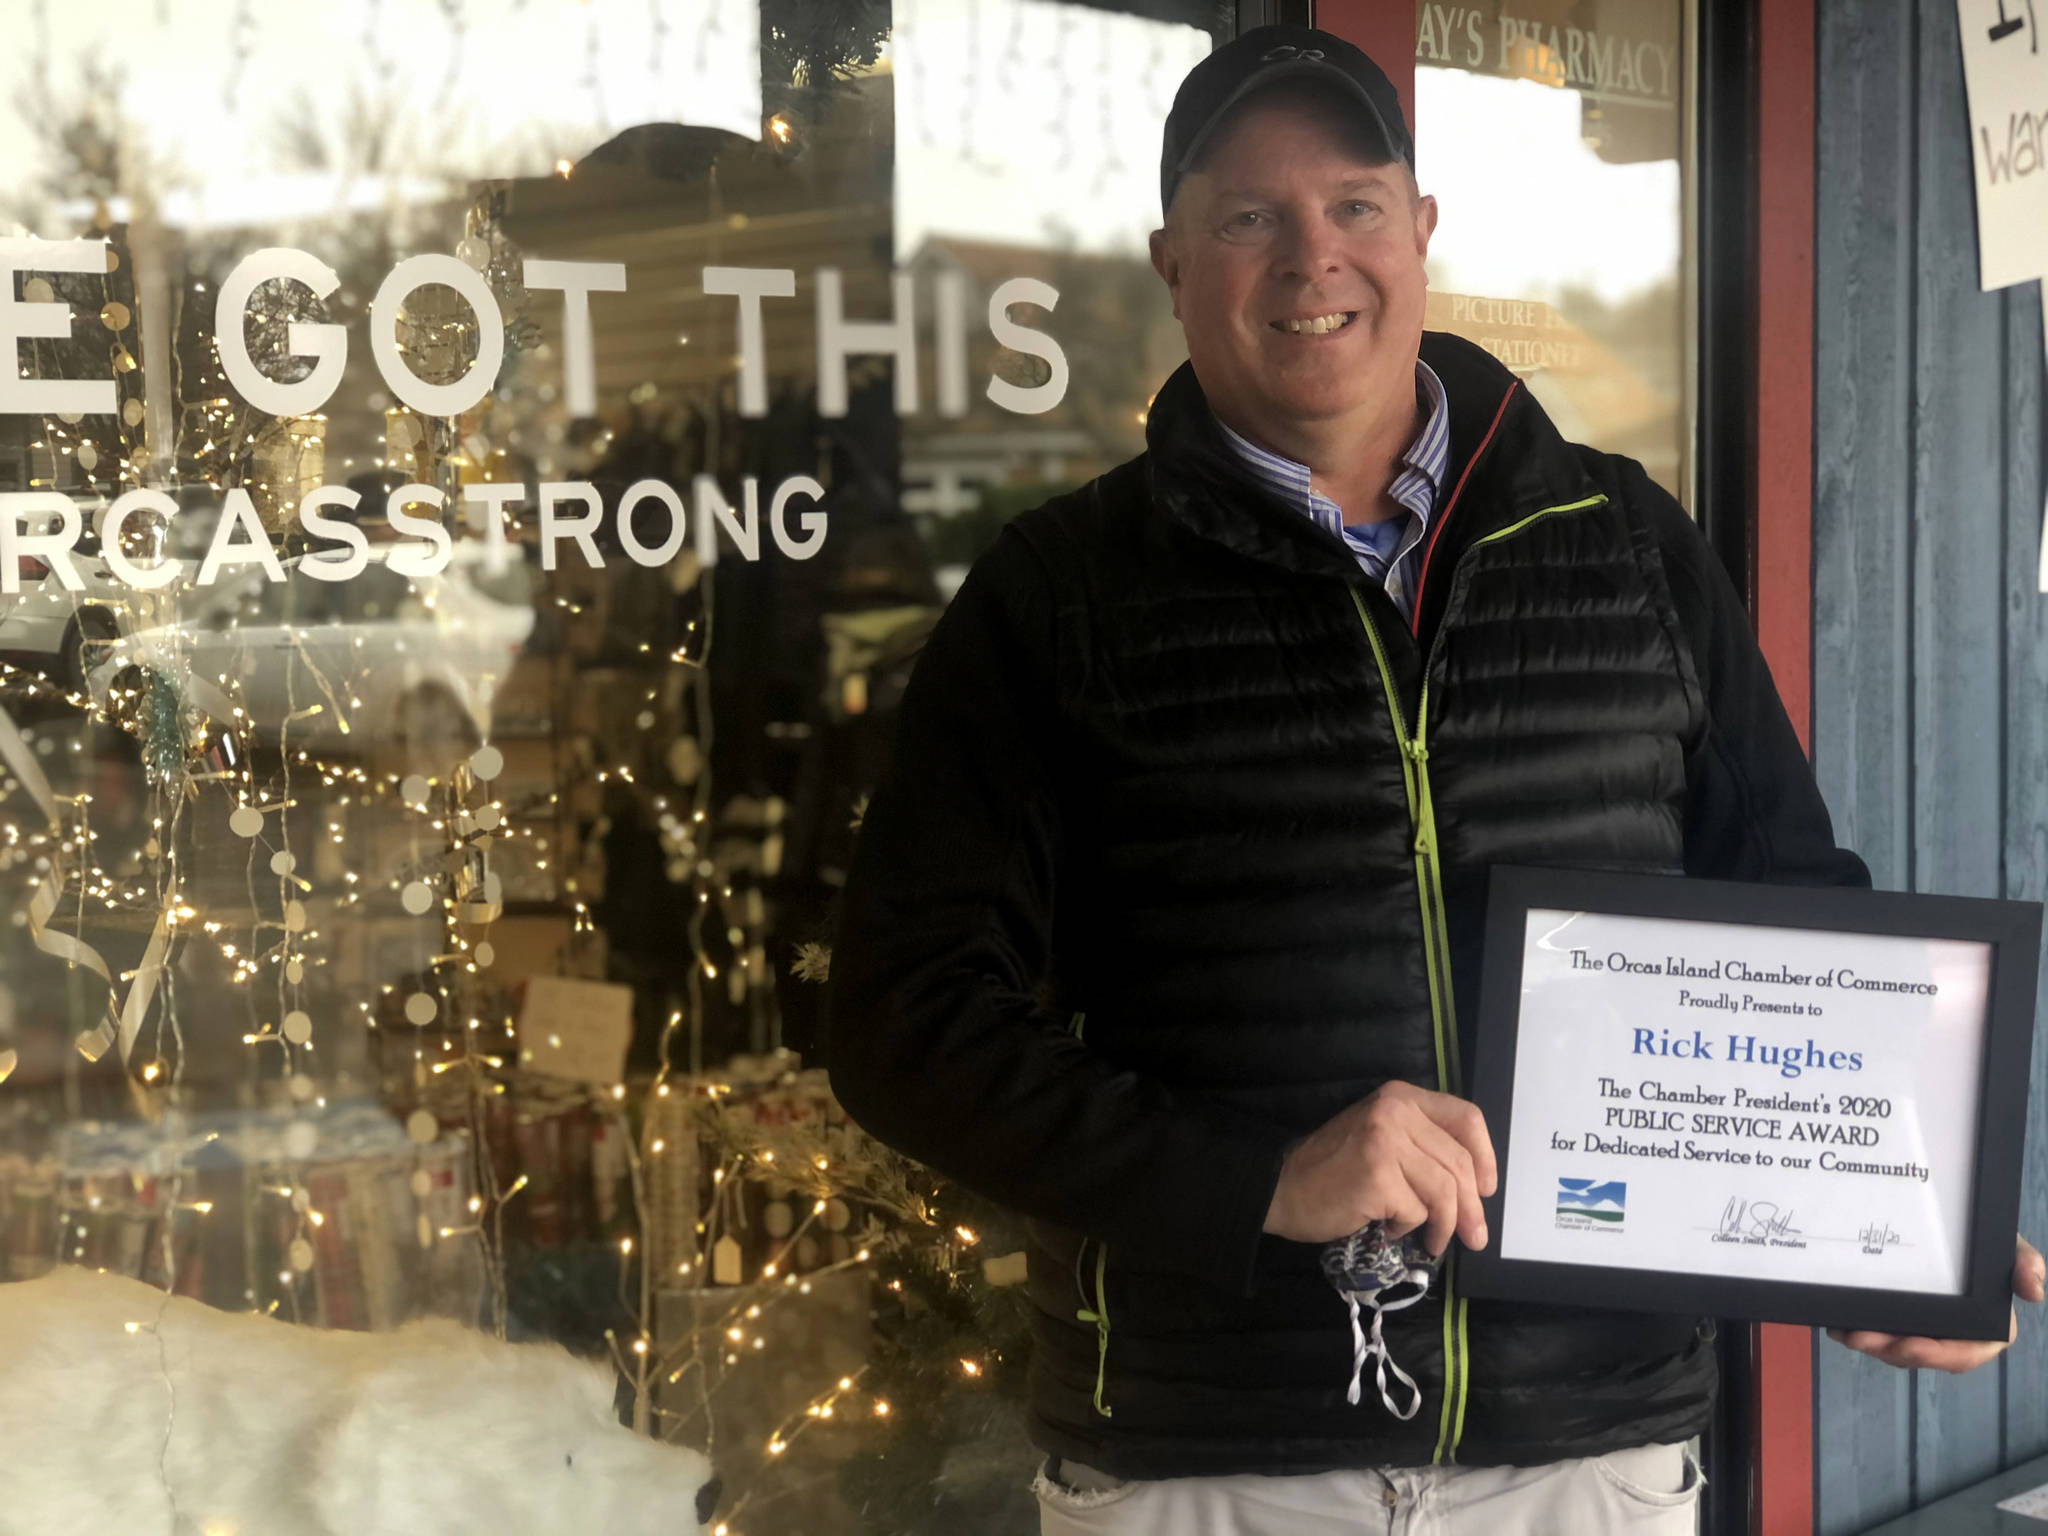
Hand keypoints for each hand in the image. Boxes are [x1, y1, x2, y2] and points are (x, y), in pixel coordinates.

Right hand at [1263, 1080, 1496, 1254]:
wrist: (1280, 1186)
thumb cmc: (1333, 1168)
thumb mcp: (1381, 1138)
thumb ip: (1422, 1146)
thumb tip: (1476, 1188)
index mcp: (1400, 1096)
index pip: (1465, 1117)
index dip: (1485, 1157)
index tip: (1486, 1190)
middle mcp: (1395, 1111)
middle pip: (1459, 1163)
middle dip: (1472, 1208)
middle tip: (1474, 1238)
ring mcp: (1385, 1142)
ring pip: (1444, 1192)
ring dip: (1444, 1226)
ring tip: (1432, 1242)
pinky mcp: (1377, 1177)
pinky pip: (1416, 1212)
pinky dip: (1409, 1228)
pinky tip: (1389, 1229)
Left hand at [1827, 1235, 2045, 1372]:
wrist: (1952, 1225)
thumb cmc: (1984, 1242)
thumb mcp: (2007, 1245)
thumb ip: (2023, 1262)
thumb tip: (2035, 1291)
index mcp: (1985, 1330)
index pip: (1964, 1354)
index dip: (1937, 1356)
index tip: (1909, 1345)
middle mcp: (1954, 1336)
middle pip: (1922, 1355)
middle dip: (1891, 1352)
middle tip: (1862, 1337)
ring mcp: (1925, 1330)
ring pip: (1896, 1349)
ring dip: (1871, 1345)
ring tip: (1846, 1332)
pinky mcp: (1900, 1321)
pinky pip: (1880, 1333)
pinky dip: (1858, 1332)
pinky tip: (1838, 1325)